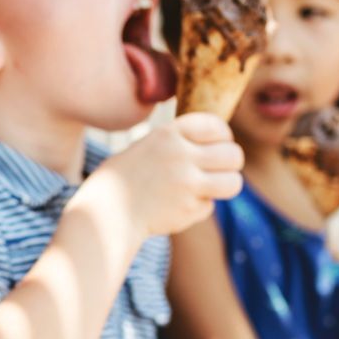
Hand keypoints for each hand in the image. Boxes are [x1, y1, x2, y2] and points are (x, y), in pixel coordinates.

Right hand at [97, 112, 243, 236]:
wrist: (105, 211)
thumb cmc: (124, 178)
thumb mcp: (147, 146)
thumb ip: (179, 143)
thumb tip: (220, 144)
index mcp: (167, 134)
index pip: (216, 126)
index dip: (223, 135)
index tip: (219, 143)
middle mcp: (180, 156)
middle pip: (233, 155)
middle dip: (231, 163)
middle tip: (219, 169)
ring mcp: (186, 184)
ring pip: (232, 183)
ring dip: (225, 186)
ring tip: (209, 188)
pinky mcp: (188, 210)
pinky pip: (209, 206)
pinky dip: (198, 207)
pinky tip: (176, 206)